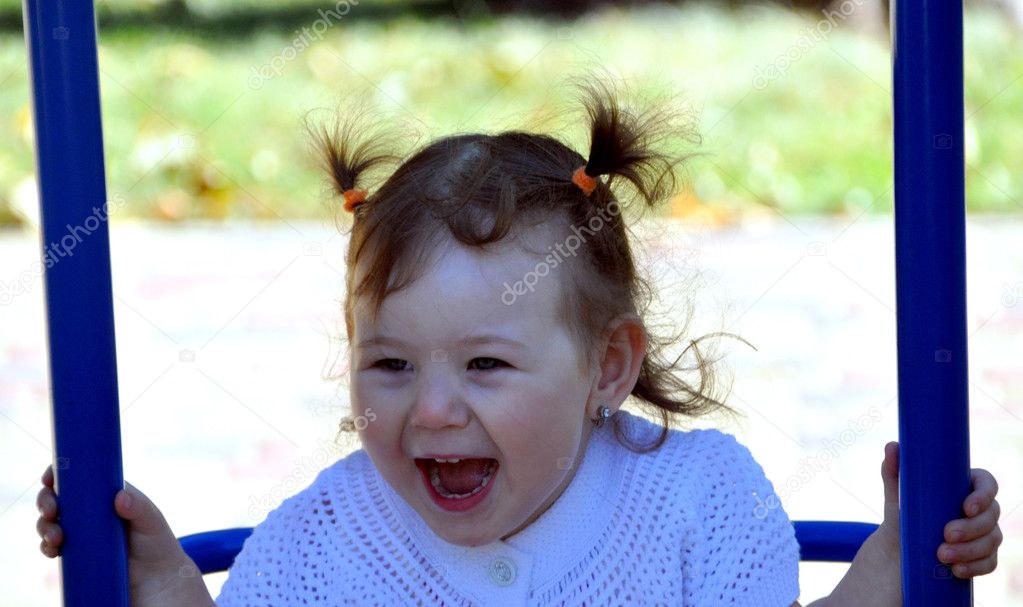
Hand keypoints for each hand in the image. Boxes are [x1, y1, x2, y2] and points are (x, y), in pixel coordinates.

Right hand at [36, 464, 213, 605]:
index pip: (79, 478)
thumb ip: (139, 507)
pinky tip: (51, 550)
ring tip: (56, 538)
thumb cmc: (157, 544)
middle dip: (46, 501)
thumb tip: (119, 497)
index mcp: (106, 495)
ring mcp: (81, 532)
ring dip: (44, 525)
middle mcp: (90, 511)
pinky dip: (46, 546)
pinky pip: (52, 546)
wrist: (156, 581)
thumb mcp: (151, 521)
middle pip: (59, 498)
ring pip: (51, 522)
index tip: (50, 479)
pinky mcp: (76, 554)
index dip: (59, 474)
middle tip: (51, 511)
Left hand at [874, 441, 1002, 577]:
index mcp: (965, 486)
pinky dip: (974, 567)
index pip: (987, 484)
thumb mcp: (898, 492)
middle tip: (946, 535)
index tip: (965, 507)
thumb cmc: (904, 511)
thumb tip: (892, 446)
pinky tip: (957, 569)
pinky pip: (989, 563)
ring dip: (970, 550)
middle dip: (971, 528)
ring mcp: (985, 534)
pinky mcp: (983, 557)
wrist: (899, 546)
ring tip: (942, 555)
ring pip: (991, 541)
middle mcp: (981, 510)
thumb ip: (895, 470)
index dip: (983, 495)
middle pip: (991, 515)